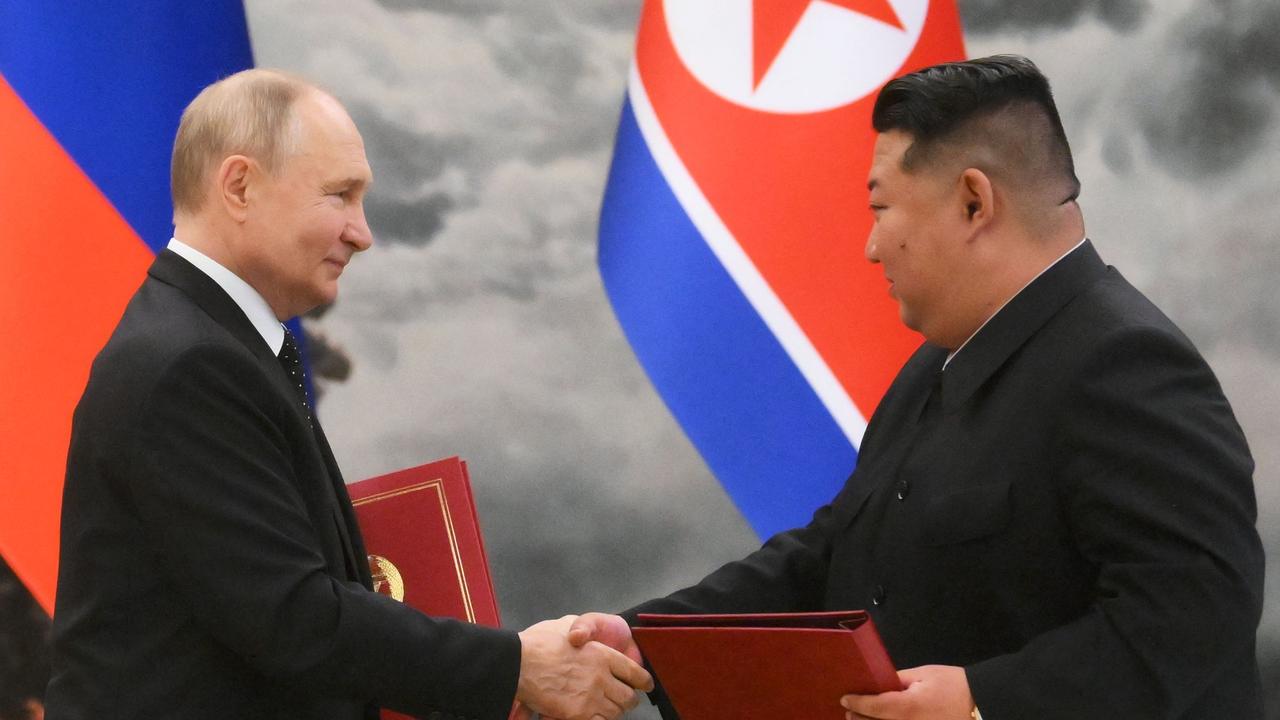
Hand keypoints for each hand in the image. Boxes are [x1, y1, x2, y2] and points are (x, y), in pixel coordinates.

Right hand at [516, 615, 653, 719]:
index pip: (634, 672)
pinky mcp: (578, 714)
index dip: (643, 681)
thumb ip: (581, 631)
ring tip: (605, 708)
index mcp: (602, 654)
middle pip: (628, 697)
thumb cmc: (538, 643)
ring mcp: (591, 697)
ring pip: (615, 712)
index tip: (645, 685)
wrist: (519, 663)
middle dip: (628, 700)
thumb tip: (582, 635)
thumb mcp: (564, 626)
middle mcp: (601, 677)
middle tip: (624, 700)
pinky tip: (593, 716)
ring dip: (612, 711)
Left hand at [841, 665, 972, 719]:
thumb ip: (897, 679)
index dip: (855, 703)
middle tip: (848, 712)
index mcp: (906, 708)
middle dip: (858, 719)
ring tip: (861, 719)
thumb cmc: (953, 685)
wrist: (982, 704)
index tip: (844, 699)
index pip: (872, 707)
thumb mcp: (923, 674)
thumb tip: (879, 683)